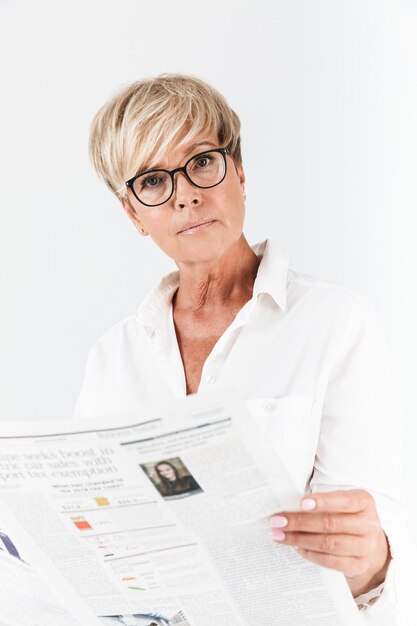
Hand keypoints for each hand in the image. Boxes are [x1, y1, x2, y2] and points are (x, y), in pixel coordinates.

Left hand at [270, 489, 390, 596]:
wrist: (371, 545)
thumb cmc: (347, 517)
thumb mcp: (342, 504)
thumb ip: (322, 503)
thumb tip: (289, 506)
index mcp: (364, 502)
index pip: (343, 500)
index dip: (322, 502)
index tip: (301, 503)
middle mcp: (369, 524)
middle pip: (330, 523)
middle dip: (300, 522)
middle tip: (278, 521)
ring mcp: (366, 547)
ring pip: (328, 543)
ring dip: (300, 539)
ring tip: (280, 535)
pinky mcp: (359, 565)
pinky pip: (330, 561)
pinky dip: (310, 554)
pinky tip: (297, 547)